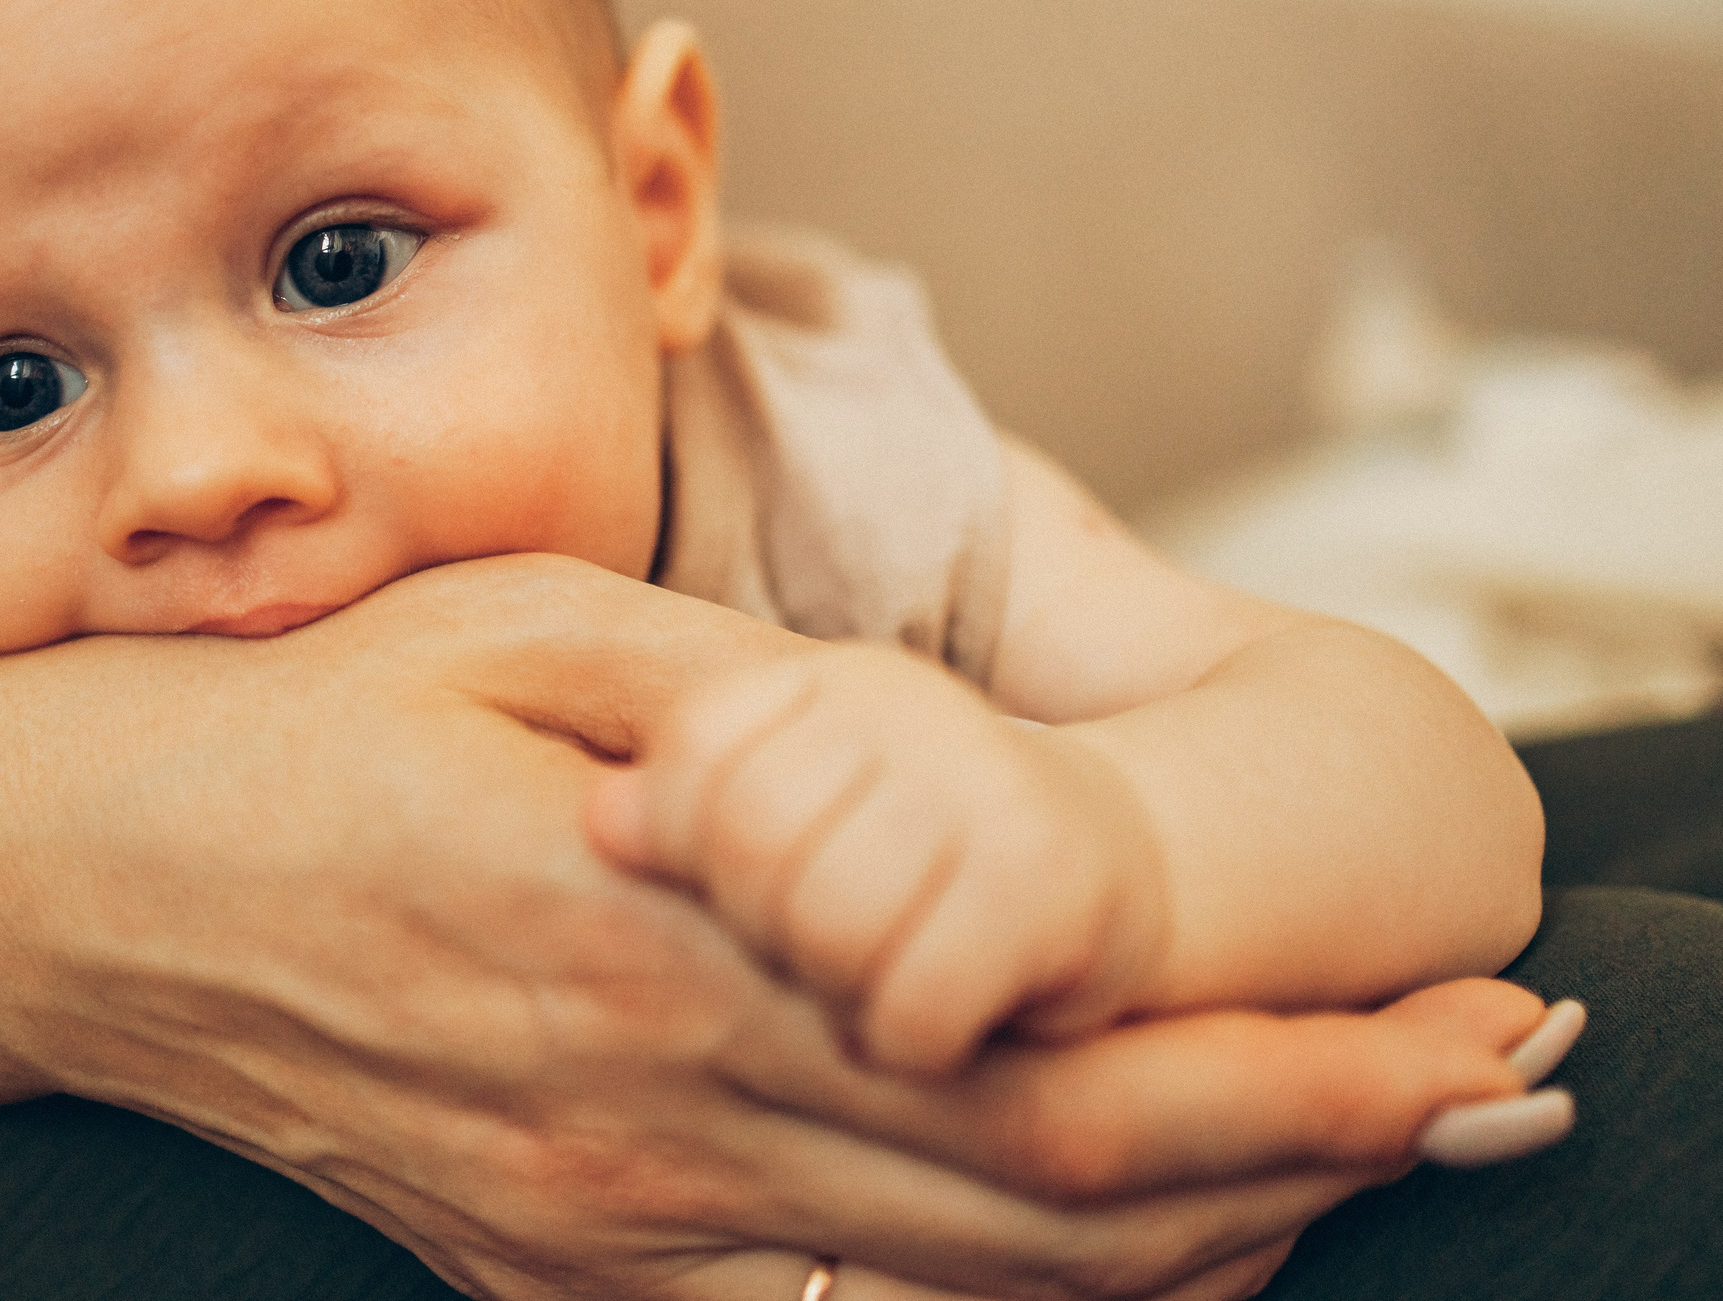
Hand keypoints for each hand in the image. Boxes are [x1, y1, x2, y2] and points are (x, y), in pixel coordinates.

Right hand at [0, 556, 1537, 1300]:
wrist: (83, 897)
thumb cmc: (293, 735)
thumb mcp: (519, 637)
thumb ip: (744, 709)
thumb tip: (908, 751)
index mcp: (663, 938)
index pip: (1045, 1051)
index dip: (1276, 1063)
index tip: (1442, 1030)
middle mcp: (652, 1123)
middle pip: (1054, 1210)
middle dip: (1299, 1165)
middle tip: (1475, 1107)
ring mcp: (601, 1229)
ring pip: (961, 1295)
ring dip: (1184, 1252)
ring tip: (1341, 1183)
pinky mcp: (550, 1267)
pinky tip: (1099, 1266)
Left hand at [586, 645, 1168, 1074]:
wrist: (1122, 885)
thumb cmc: (915, 868)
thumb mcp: (802, 819)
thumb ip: (691, 812)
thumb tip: (599, 824)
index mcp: (830, 681)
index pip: (695, 753)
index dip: (696, 854)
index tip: (746, 897)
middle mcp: (910, 706)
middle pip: (748, 839)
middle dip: (766, 933)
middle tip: (817, 960)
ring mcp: (988, 786)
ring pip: (826, 923)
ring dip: (840, 992)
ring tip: (875, 987)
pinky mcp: (1051, 887)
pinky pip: (915, 1000)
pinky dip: (910, 1041)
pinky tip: (934, 1030)